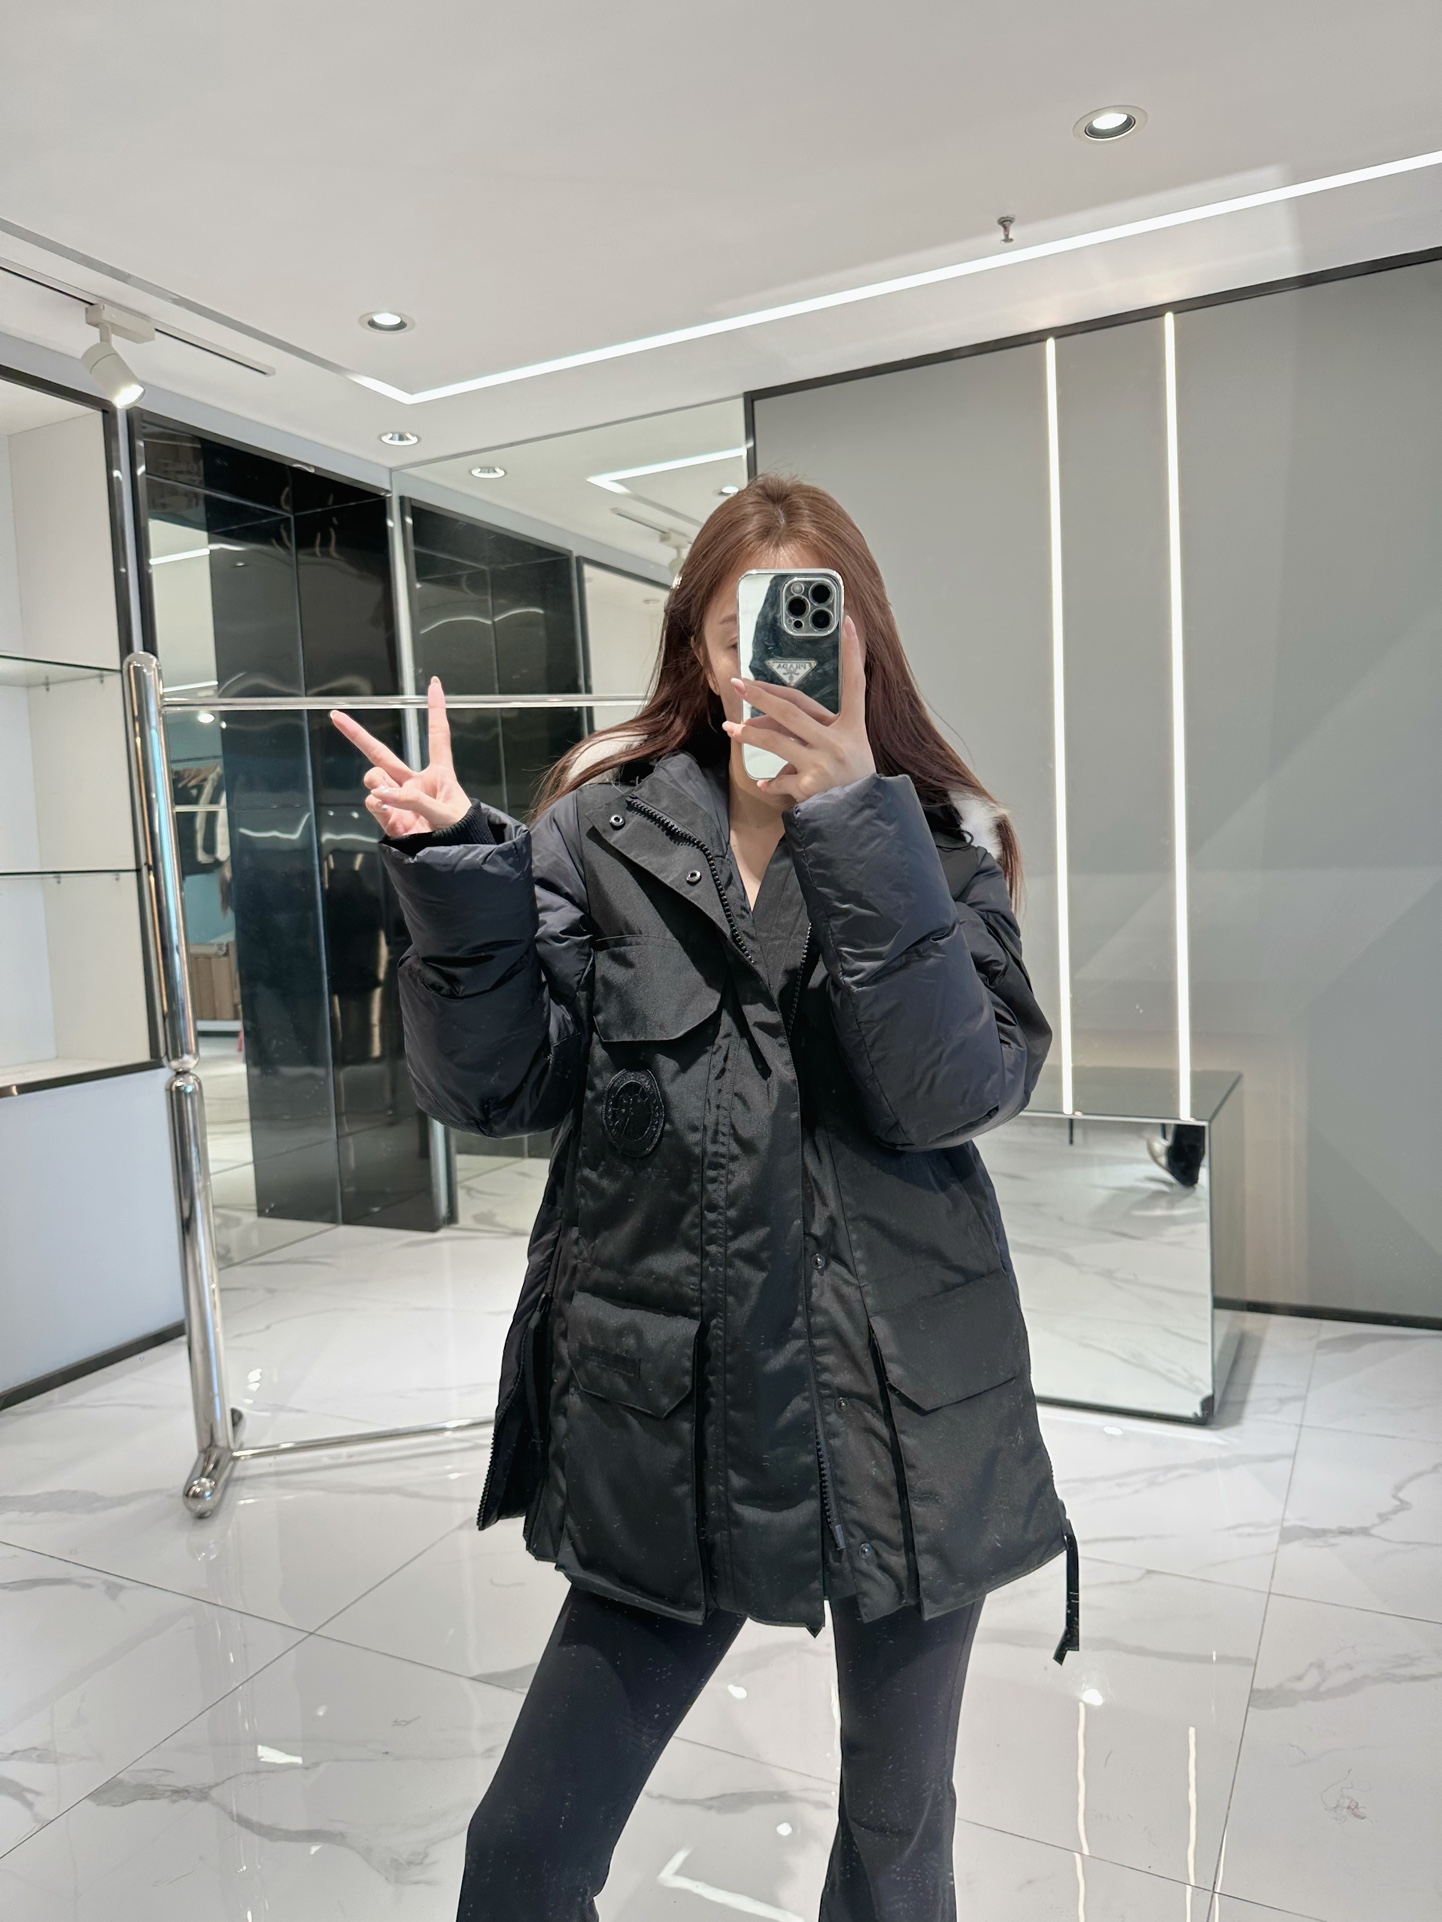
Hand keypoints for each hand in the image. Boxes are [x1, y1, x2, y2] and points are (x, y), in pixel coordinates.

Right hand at [330, 677, 471, 837]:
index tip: (435, 683)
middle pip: (382, 754)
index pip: (437, 735)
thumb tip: (382, 793)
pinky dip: (376, 801)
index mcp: (440, 774)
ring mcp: (399, 801)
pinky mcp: (389, 820)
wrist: (455, 863)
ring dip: (378, 781)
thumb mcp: (448, 813)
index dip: (435, 709)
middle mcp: (415, 783)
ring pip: (374, 778)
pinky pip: (373, 802)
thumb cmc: (463, 834)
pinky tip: (384, 804)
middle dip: (357, 735)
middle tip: (335, 715)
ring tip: (390, 796)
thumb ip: (416, 799)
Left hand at [723, 616, 873, 804]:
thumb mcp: (852, 753)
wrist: (864, 822)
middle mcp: (839, 741)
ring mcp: (824, 763)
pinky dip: (773, 781)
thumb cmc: (856, 785)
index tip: (847, 623)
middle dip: (762, 694)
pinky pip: (781, 778)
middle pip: (793, 708)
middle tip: (739, 683)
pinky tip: (765, 782)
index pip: (855, 683)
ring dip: (750, 733)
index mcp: (852, 728)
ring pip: (777, 740)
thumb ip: (821, 737)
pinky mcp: (810, 786)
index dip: (852, 652)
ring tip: (731, 728)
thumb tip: (786, 730)